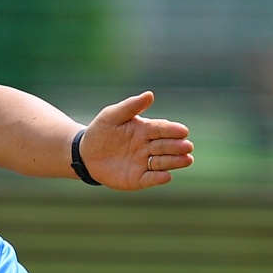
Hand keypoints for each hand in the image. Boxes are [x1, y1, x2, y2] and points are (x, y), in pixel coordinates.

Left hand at [78, 92, 192, 189]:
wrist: (85, 153)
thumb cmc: (101, 131)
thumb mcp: (112, 115)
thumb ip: (130, 106)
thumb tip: (150, 95)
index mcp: (146, 130)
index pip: (162, 129)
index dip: (173, 130)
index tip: (183, 131)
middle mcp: (149, 146)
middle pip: (166, 146)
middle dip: (177, 147)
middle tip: (187, 146)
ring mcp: (144, 163)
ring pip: (162, 162)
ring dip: (174, 162)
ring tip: (186, 160)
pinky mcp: (137, 178)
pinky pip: (149, 178)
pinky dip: (158, 178)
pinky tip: (166, 176)